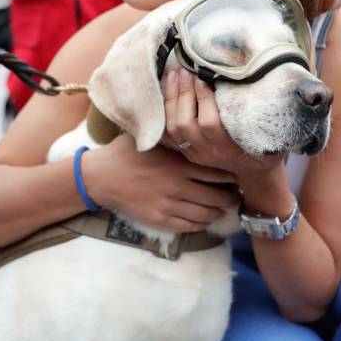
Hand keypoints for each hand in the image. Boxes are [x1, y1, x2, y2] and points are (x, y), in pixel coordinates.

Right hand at [82, 134, 241, 232]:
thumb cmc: (126, 153)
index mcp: (178, 165)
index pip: (215, 172)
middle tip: (238, 195)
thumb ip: (174, 134)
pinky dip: (202, 223)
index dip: (230, 175)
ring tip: (226, 208)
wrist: (101, 177)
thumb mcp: (152, 138)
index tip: (237, 174)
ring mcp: (169, 205)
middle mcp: (177, 187)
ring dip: (219, 212)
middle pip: (215, 196)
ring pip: (205, 214)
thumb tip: (191, 115)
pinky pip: (189, 225)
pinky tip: (207, 218)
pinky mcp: (160, 219)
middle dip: (231, 197)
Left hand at [160, 68, 285, 177]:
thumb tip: (299, 91)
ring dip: (172, 100)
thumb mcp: (276, 136)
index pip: (210, 124)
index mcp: (230, 149)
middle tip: (185, 72)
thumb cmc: (268, 148)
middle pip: (187, 124)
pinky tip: (167, 91)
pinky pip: (169, 133)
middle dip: (184, 95)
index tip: (203, 77)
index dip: (204, 100)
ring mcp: (196, 155)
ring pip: (175, 128)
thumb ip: (274, 117)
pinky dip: (165, 111)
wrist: (256, 174)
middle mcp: (210, 154)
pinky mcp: (188, 153)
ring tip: (174, 76)